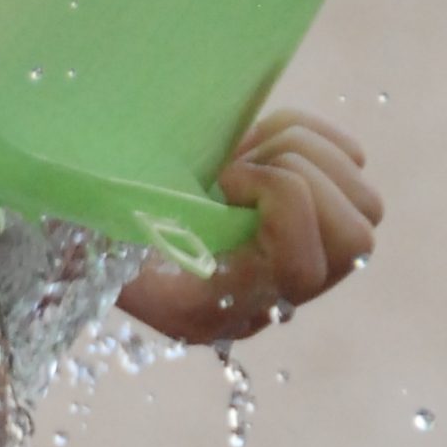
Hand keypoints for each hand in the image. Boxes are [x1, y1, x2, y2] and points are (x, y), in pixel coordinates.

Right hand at [117, 110, 384, 343]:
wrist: (122, 242)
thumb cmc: (104, 240)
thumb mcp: (98, 246)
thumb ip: (101, 239)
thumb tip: (81, 214)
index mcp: (227, 308)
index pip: (304, 267)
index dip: (280, 204)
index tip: (224, 181)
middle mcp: (278, 297)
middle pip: (357, 239)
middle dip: (301, 179)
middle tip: (240, 168)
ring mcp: (310, 261)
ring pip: (365, 201)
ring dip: (303, 154)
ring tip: (245, 157)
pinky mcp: (324, 217)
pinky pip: (354, 165)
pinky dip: (312, 138)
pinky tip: (261, 149)